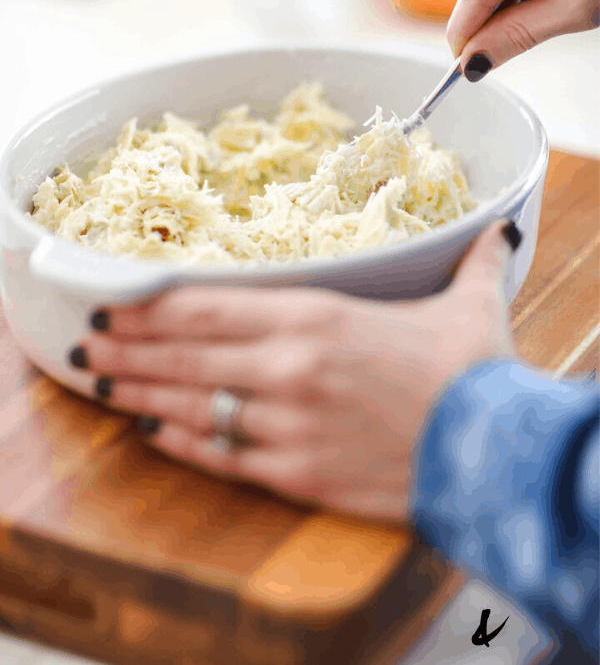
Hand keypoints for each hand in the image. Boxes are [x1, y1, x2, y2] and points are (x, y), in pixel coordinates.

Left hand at [72, 222, 515, 520]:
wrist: (492, 455)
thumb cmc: (474, 373)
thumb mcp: (468, 305)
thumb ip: (469, 261)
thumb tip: (499, 228)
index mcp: (317, 316)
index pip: (210, 306)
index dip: (153, 306)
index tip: (116, 302)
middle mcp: (289, 366)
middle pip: (185, 354)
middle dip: (130, 348)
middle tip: (89, 343)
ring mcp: (287, 423)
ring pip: (192, 404)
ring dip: (141, 392)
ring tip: (103, 384)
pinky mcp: (296, 472)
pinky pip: (222, 455)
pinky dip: (182, 441)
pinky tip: (154, 430)